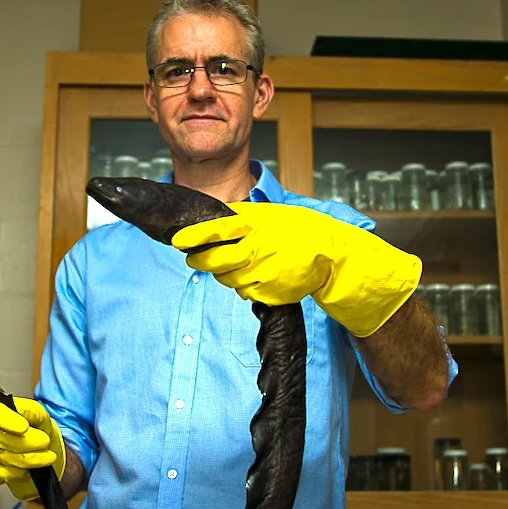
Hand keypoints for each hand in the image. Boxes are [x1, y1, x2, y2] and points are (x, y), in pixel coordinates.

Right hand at [0, 395, 66, 500]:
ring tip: (47, 456)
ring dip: (30, 459)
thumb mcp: (40, 415)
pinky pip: (4, 474)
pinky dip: (22, 472)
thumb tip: (23, 411)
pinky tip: (32, 466)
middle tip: (45, 442)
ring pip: (3, 459)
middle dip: (26, 443)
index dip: (6, 421)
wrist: (42, 450)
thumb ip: (32, 412)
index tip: (24, 427)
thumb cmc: (38, 428)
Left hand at [172, 202, 420, 337]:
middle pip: (214, 262)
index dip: (194, 236)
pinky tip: (257, 275)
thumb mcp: (271, 214)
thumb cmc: (300, 230)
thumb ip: (242, 216)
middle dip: (199, 261)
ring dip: (225, 273)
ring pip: (227, 280)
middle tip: (193, 257)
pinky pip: (244, 293)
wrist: (330, 256)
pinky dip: (244, 285)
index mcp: (255, 228)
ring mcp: (262, 276)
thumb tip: (214, 216)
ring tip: (239, 262)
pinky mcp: (268, 294)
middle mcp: (256, 252)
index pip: (217, 231)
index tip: (177, 240)